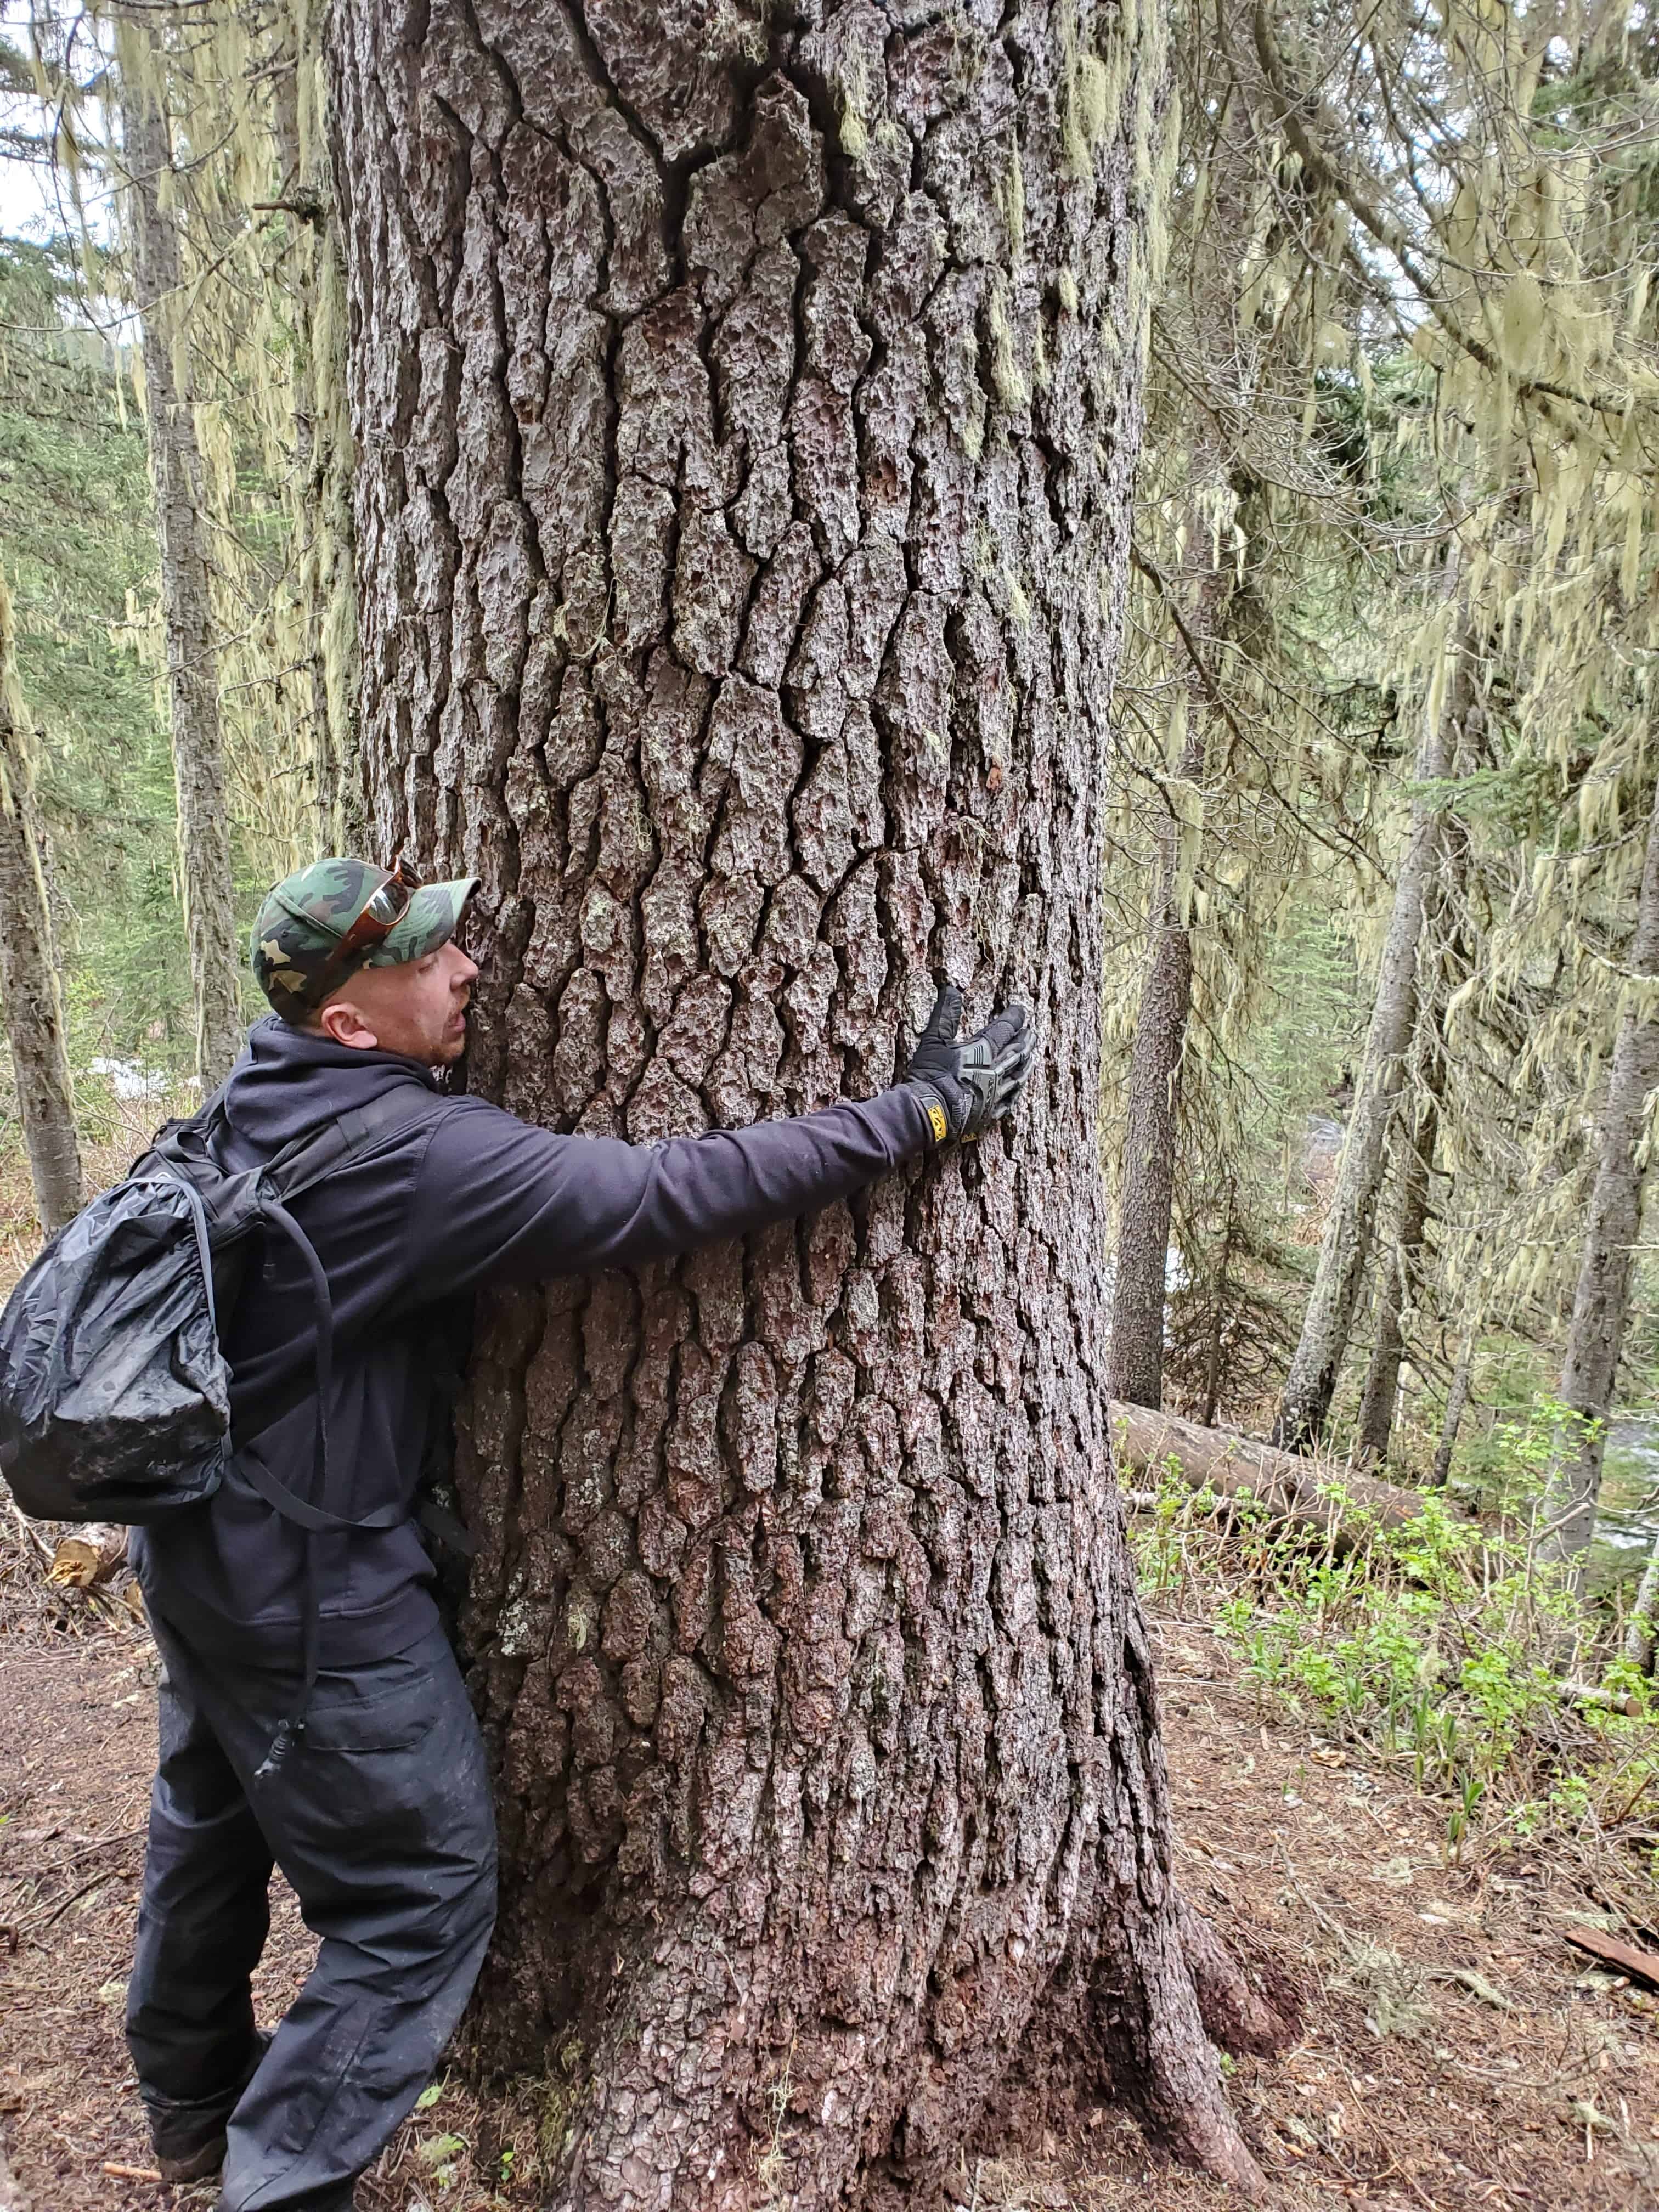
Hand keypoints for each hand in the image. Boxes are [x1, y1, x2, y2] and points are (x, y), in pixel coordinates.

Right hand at [904, 982, 1034, 1142]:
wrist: (929, 1111)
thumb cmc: (931, 1075)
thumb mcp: (934, 1040)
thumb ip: (945, 1015)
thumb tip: (951, 989)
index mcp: (983, 1051)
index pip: (1004, 1029)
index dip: (1014, 1018)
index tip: (1020, 1010)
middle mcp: (995, 1071)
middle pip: (1017, 1052)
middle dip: (1025, 1041)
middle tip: (1032, 1033)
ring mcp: (995, 1094)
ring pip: (1018, 1077)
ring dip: (1026, 1065)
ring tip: (1031, 1057)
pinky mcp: (990, 1113)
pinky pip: (1010, 1101)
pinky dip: (1016, 1092)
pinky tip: (1017, 1088)